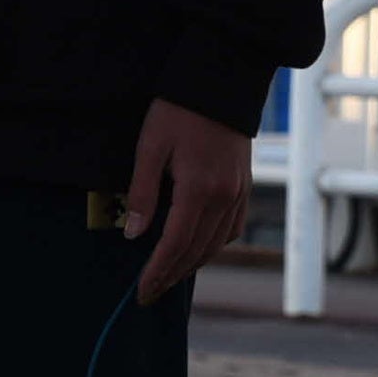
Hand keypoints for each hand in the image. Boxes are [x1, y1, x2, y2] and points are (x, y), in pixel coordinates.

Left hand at [123, 97, 250, 305]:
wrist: (220, 82)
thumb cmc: (177, 111)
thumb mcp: (150, 147)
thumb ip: (142, 193)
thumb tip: (133, 234)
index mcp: (198, 190)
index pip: (175, 245)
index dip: (157, 271)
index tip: (141, 291)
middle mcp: (223, 198)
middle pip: (196, 251)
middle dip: (171, 275)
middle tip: (149, 294)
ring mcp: (238, 193)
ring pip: (216, 244)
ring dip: (192, 264)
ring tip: (168, 276)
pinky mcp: (244, 185)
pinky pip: (231, 228)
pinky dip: (213, 245)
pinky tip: (198, 248)